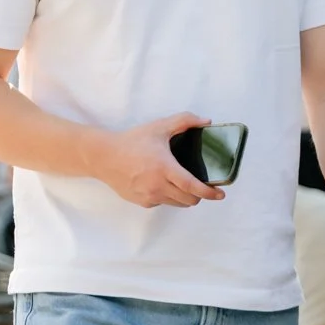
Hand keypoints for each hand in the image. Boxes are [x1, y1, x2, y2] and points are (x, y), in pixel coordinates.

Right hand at [91, 113, 223, 208]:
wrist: (104, 157)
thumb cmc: (131, 141)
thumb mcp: (158, 127)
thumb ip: (184, 121)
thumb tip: (206, 121)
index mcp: (164, 168)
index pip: (192, 187)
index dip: (209, 193)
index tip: (220, 194)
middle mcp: (158, 186)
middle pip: (189, 199)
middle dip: (199, 195)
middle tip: (201, 185)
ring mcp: (149, 196)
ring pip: (177, 203)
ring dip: (184, 197)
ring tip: (182, 184)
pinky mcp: (142, 202)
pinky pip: (162, 203)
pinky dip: (168, 196)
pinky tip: (161, 183)